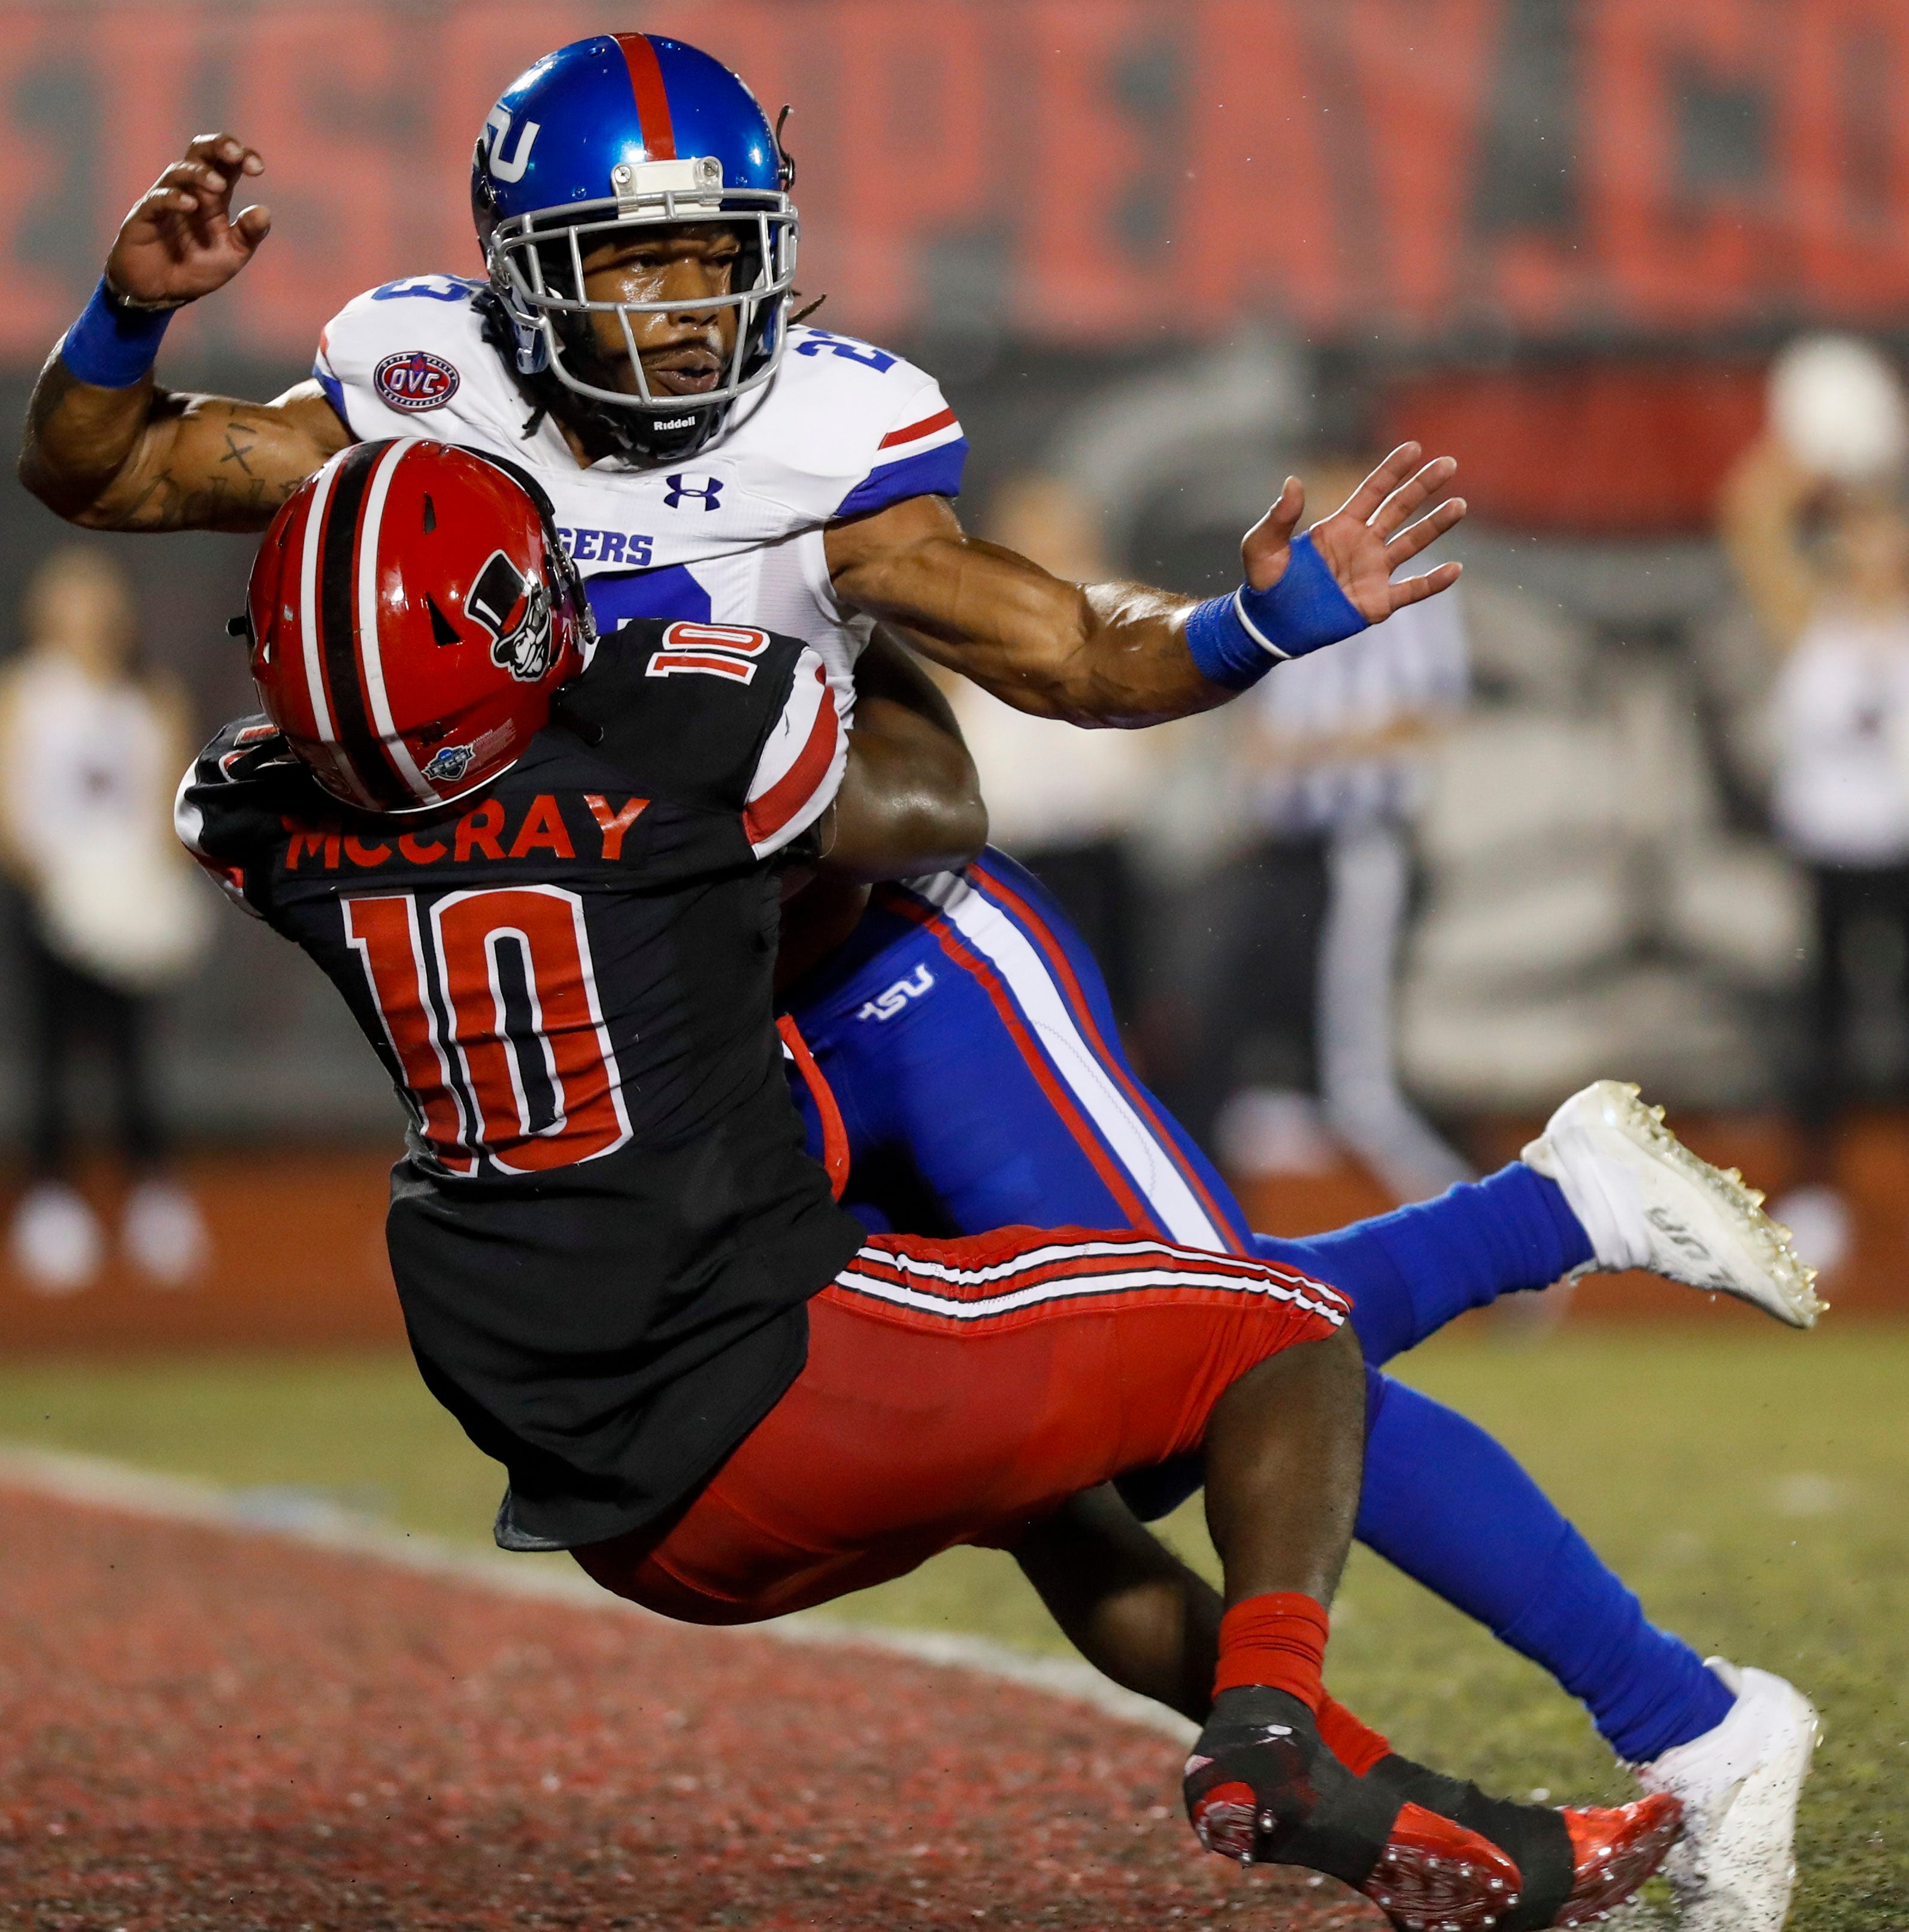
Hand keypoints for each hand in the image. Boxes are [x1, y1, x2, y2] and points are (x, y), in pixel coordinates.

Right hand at [105, 134, 269, 307]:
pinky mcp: (144, 216)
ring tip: (218, 185)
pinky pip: (157, 200)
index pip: (227, 165)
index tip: (258, 168)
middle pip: (199, 152)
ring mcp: (165, 200)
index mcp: (213, 197)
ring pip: (178, 172)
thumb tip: (264, 211)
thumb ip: (248, 235)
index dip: (242, 157)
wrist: (161, 292)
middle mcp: (189, 191)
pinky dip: (173, 198)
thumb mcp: (232, 255)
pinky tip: (190, 204)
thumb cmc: (196, 268)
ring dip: (199, 174)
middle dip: (217, 146)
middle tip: (235, 152)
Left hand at [1240, 444, 1465, 622]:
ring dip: (1435, 525)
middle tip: (1449, 464)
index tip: (1414, 448)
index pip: (1373, 491)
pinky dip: (1433, 582)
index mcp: (1340, 527)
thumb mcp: (1262, 545)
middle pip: (1399, 509)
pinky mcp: (1376, 603)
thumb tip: (1292, 481)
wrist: (1268, 624)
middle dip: (1423, 486)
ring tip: (1459, 505)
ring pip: (1412, 543)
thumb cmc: (1264, 582)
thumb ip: (1279, 516)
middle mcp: (1362, 544)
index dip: (1392, 470)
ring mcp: (1372, 572)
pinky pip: (1411, 591)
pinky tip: (1455, 570)